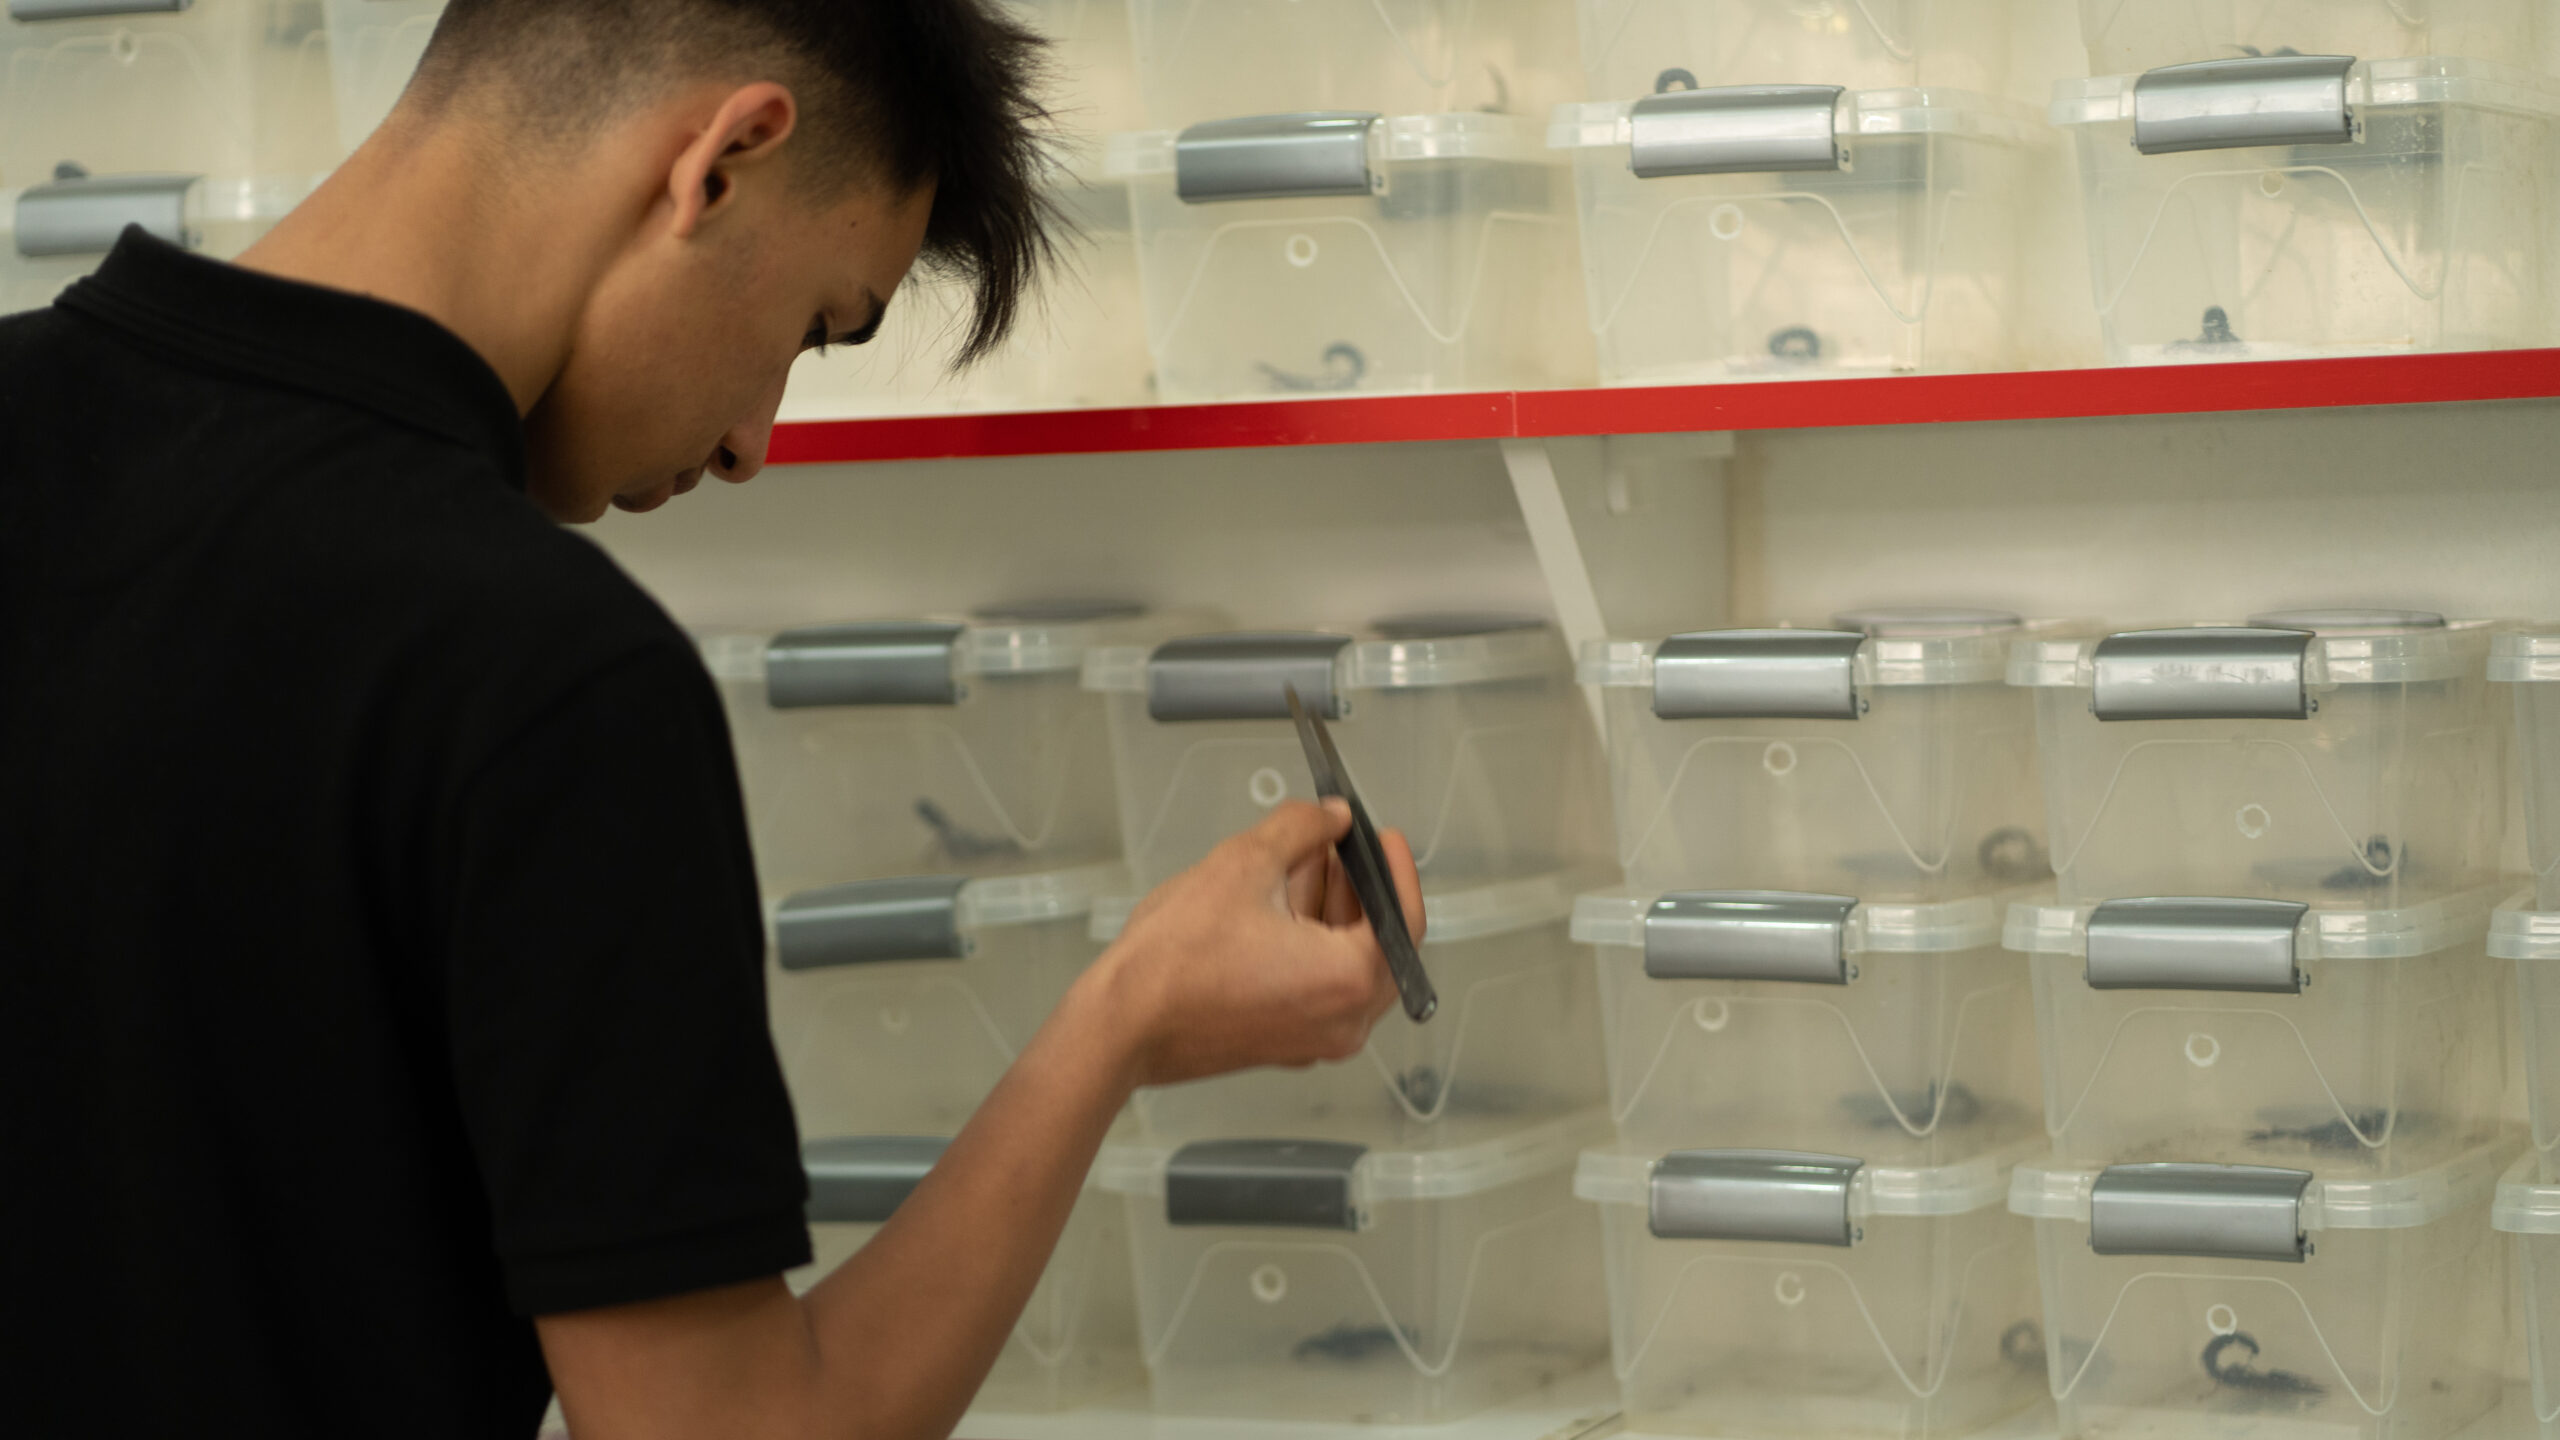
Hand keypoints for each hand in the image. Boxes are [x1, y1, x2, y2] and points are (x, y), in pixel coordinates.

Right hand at [1089, 799, 1424, 1089]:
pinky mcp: (1283, 1045)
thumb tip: (1329, 817)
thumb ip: (1300, 829)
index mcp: (1348, 980)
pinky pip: (1317, 988)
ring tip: (1294, 867)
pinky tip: (1274, 909)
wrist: (1119, 1026)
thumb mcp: (1242, 865)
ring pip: (1344, 966)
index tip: (1382, 839)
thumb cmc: (1174, 962)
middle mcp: (1343, 1022)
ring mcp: (1313, 1041)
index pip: (1401, 917)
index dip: (1395, 868)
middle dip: (1356, 887)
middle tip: (1334, 843)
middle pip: (1376, 944)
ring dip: (1329, 914)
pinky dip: (1308, 947)